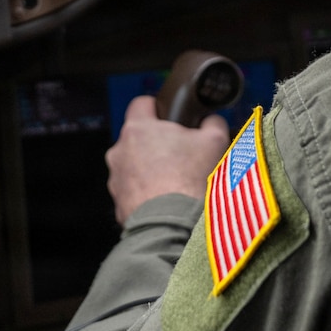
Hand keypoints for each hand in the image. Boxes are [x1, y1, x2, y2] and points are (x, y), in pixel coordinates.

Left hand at [106, 95, 229, 224]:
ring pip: (133, 166)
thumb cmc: (190, 180)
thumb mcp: (215, 141)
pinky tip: (167, 201)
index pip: (141, 104)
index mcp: (138, 129)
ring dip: (150, 170)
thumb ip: (212, 123)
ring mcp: (116, 180)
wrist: (174, 226)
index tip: (172, 117)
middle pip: (138, 138)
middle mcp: (120, 152)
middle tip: (181, 154)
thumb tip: (210, 121)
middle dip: (157, 143)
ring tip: (176, 182)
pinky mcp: (118, 205)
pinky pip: (133, 192)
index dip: (159, 108)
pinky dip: (147, 194)